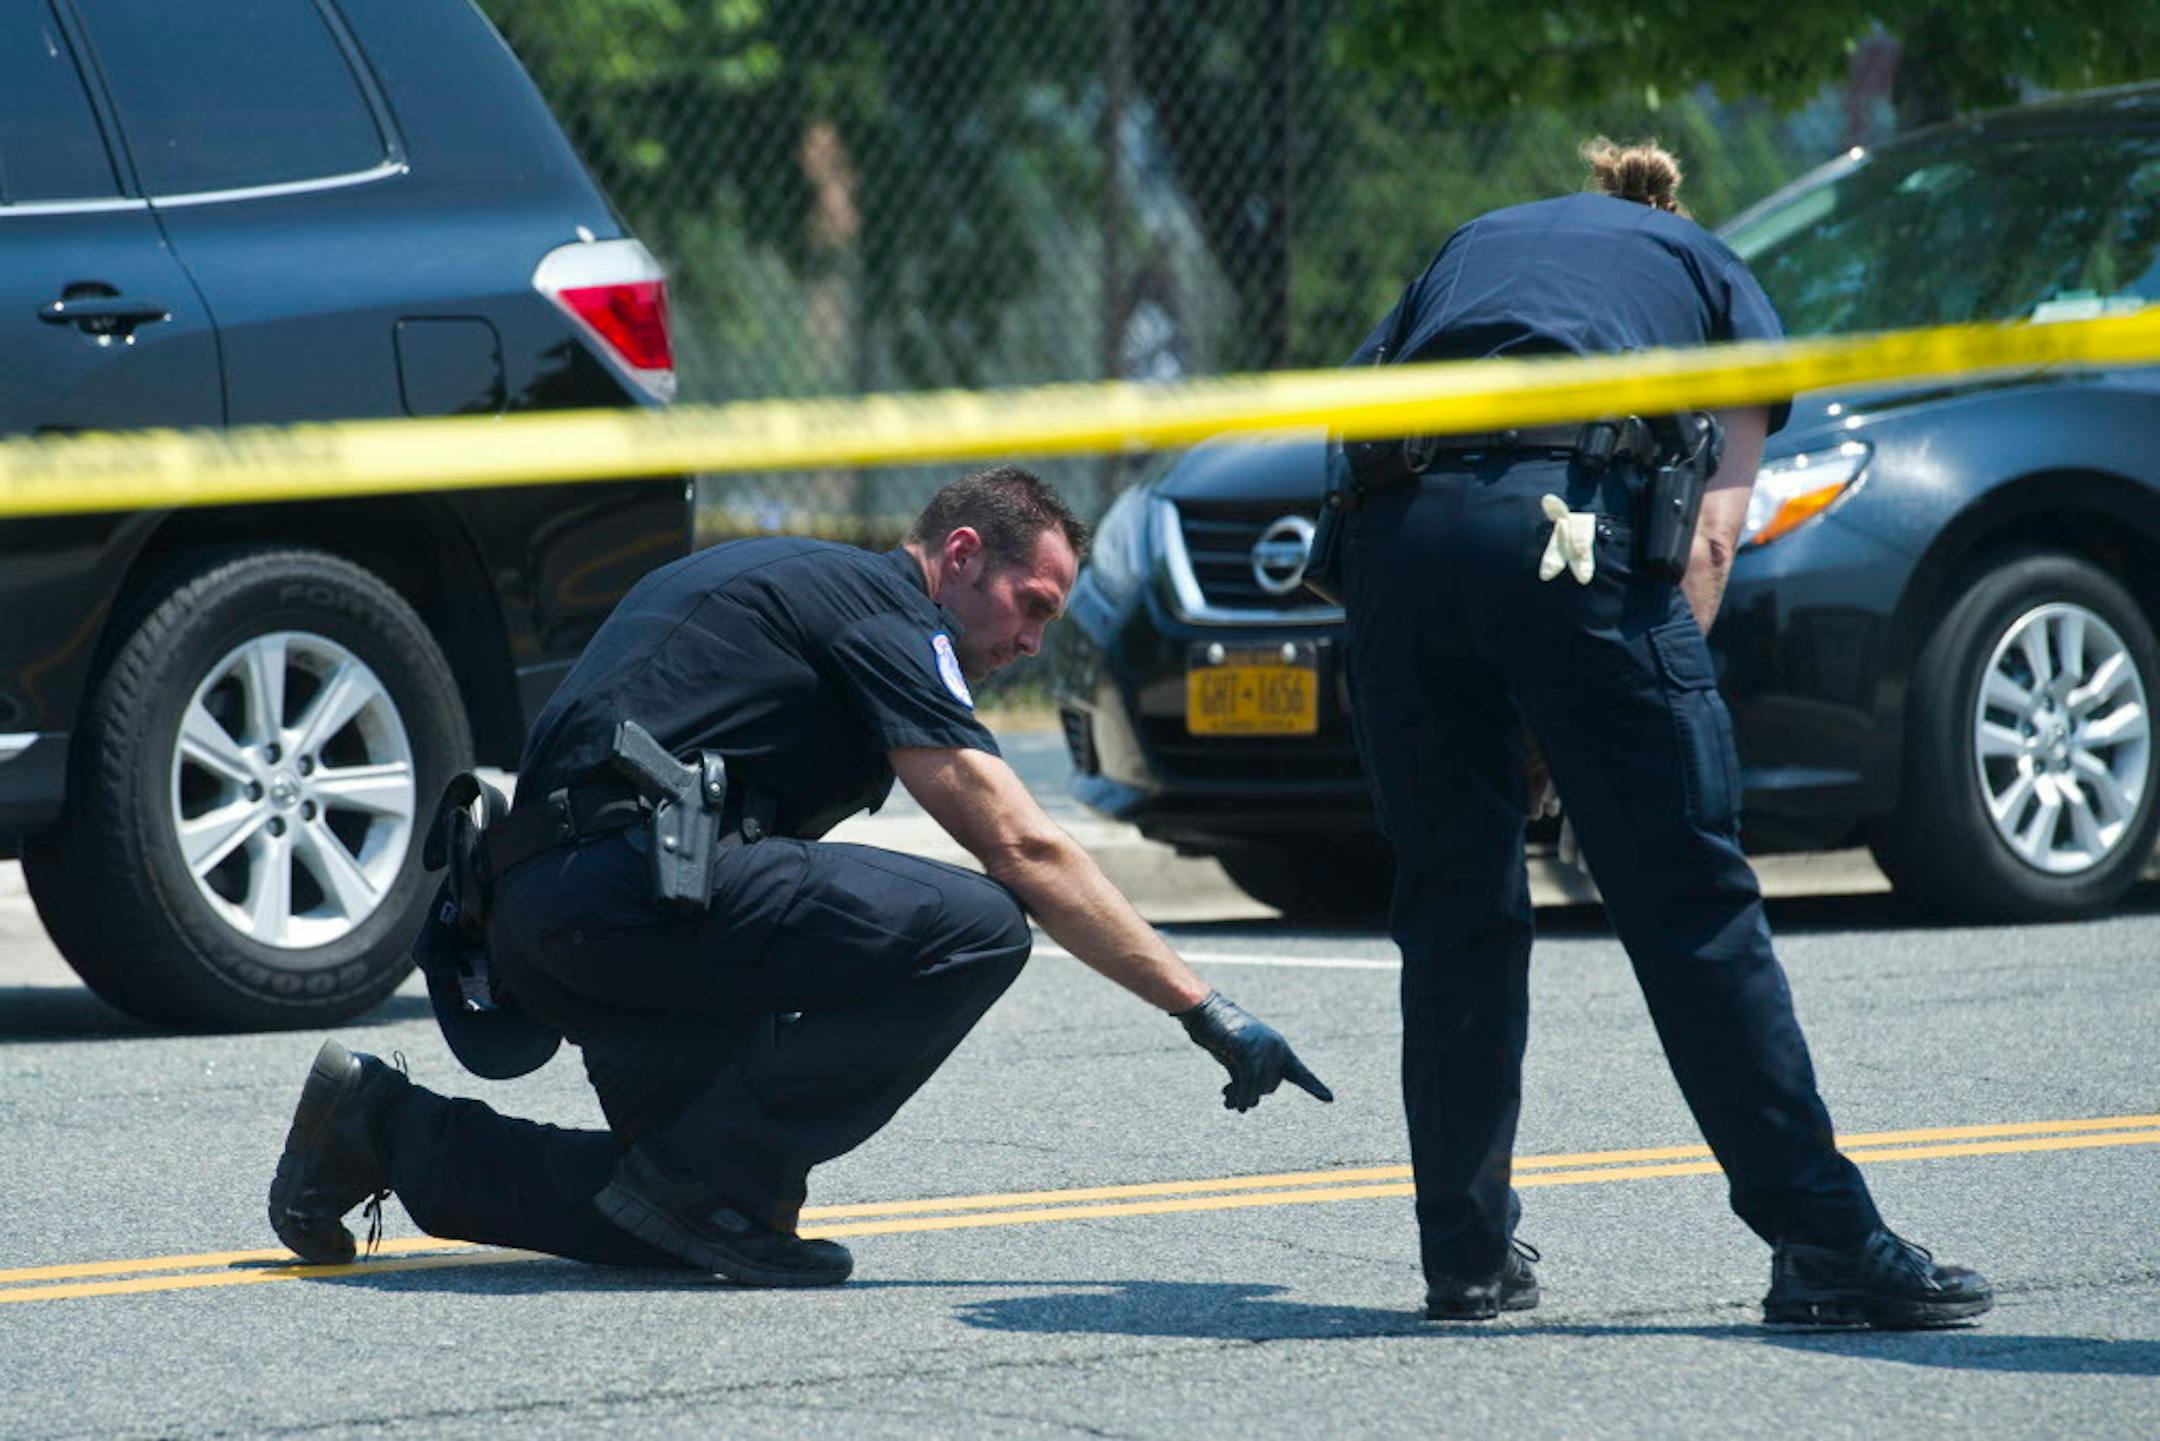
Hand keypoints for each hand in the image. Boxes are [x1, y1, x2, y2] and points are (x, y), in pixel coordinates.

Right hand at [1175, 991, 1332, 1111]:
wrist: (1205, 1011)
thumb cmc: (1221, 1034)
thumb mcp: (1239, 1058)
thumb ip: (1248, 1076)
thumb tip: (1248, 1104)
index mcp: (1279, 1048)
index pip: (1299, 1072)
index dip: (1313, 1086)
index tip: (1329, 1099)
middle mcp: (1276, 1048)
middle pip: (1270, 1087)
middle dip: (1251, 1093)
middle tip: (1228, 1092)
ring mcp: (1263, 1048)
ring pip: (1259, 1087)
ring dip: (1243, 1097)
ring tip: (1228, 1099)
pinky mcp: (1247, 1049)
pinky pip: (1248, 1081)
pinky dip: (1240, 1095)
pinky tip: (1230, 1103)